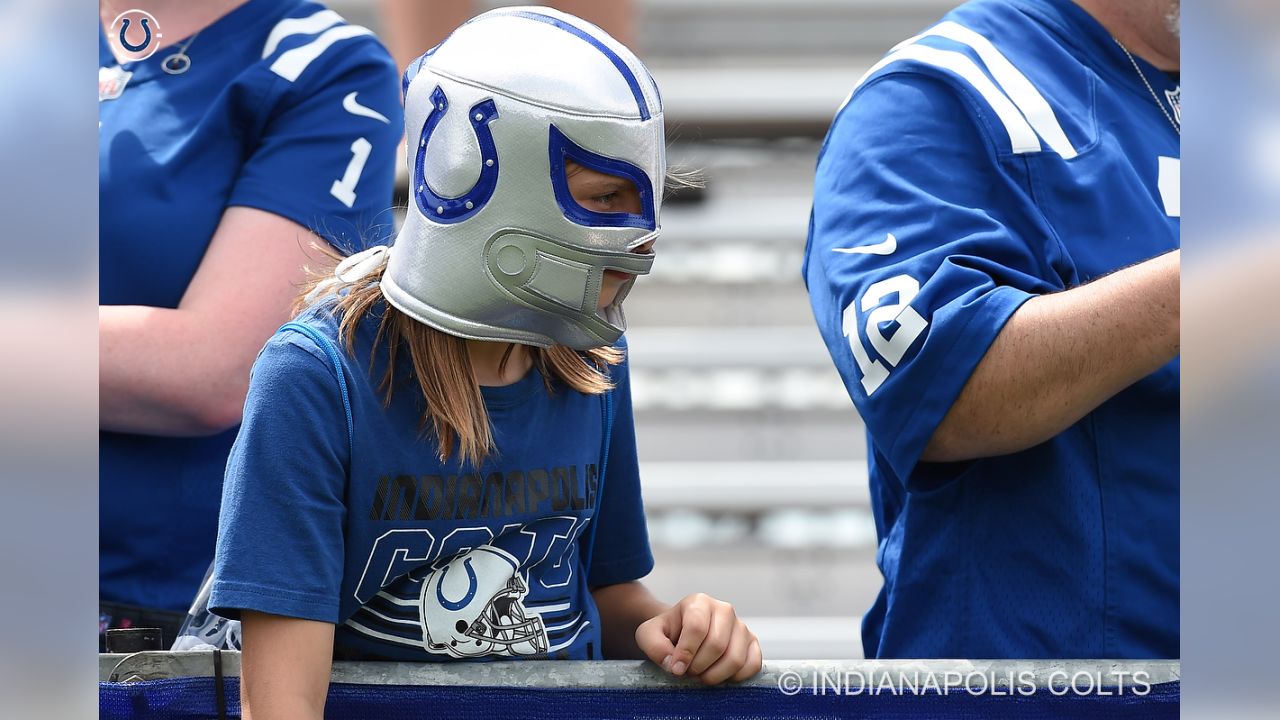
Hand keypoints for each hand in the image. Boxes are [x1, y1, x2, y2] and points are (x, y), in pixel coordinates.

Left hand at [634, 592, 761, 684]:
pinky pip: (752, 665)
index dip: (685, 653)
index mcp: (699, 602)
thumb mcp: (648, 635)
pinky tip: (720, 676)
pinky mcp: (753, 643)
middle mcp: (724, 610)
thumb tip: (673, 663)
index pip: (697, 628)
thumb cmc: (667, 634)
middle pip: (716, 645)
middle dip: (699, 666)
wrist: (683, 635)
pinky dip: (735, 677)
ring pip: (735, 658)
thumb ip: (653, 645)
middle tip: (689, 672)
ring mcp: (741, 626)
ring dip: (715, 676)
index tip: (676, 669)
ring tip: (702, 675)